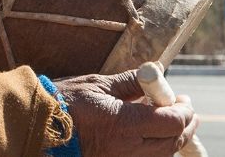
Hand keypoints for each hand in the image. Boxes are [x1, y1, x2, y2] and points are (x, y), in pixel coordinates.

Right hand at [55, 71, 196, 156]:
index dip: (183, 110)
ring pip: (162, 153)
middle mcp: (128, 147)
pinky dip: (156, 147)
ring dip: (172, 138)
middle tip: (184, 109)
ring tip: (169, 120)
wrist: (38, 125)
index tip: (182, 98)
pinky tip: (150, 133)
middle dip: (185, 125)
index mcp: (125, 124)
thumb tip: (154, 75)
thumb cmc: (65, 102)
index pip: (172, 121)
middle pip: (173, 141)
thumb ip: (130, 82)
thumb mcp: (98, 85)